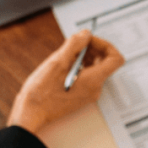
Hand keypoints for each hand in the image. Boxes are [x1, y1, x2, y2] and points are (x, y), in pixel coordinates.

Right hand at [6, 29, 124, 134]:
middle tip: (75, 45)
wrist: (31, 113)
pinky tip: (64, 66)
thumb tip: (86, 34)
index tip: (89, 40)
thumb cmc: (42, 93)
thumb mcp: (57, 62)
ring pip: (95, 68)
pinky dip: (79, 66)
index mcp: (93, 80)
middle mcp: (95, 88)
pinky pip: (87, 77)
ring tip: (66, 55)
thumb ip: (75, 44)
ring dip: (84, 57)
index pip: (116, 58)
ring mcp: (88, 93)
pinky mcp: (80, 95)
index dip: (104, 44)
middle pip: (106, 62)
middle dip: (92, 49)